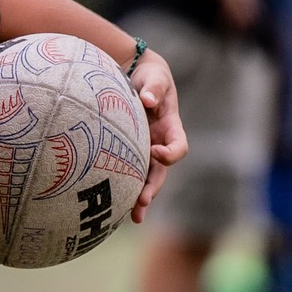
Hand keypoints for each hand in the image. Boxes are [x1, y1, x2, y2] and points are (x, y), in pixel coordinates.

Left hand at [127, 48, 185, 223]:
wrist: (135, 74)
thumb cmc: (148, 76)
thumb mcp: (154, 77)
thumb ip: (153, 88)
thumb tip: (148, 100)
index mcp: (170, 127)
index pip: (179, 147)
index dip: (170, 153)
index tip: (155, 152)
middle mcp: (159, 143)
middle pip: (161, 171)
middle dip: (153, 187)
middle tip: (142, 202)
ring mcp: (144, 150)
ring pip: (146, 178)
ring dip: (141, 197)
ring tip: (134, 216)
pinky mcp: (128, 152)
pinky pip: (128, 173)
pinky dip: (123, 188)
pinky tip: (112, 205)